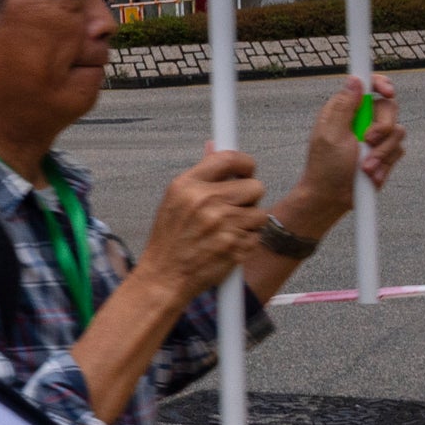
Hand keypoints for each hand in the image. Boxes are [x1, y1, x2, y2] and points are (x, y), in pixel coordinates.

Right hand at [136, 147, 268, 297]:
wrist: (164, 277)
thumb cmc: (169, 239)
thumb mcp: (175, 200)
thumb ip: (200, 175)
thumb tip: (214, 147)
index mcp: (187, 185)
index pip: (229, 159)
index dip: (245, 163)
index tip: (246, 170)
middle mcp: (205, 201)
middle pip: (255, 186)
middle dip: (249, 198)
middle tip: (234, 208)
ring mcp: (222, 225)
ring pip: (260, 214)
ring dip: (249, 223)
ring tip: (227, 230)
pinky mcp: (235, 246)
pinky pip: (257, 236)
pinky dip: (247, 242)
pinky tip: (227, 246)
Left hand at [293, 75, 407, 222]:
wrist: (333, 198)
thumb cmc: (326, 167)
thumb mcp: (332, 135)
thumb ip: (344, 107)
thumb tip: (354, 79)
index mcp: (344, 110)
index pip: (367, 87)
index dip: (380, 84)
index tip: (386, 92)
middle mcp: (361, 120)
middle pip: (389, 108)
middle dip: (383, 127)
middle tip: (368, 141)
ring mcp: (375, 138)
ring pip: (398, 132)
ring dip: (381, 152)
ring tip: (364, 167)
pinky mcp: (384, 154)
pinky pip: (398, 151)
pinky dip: (385, 165)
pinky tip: (371, 175)